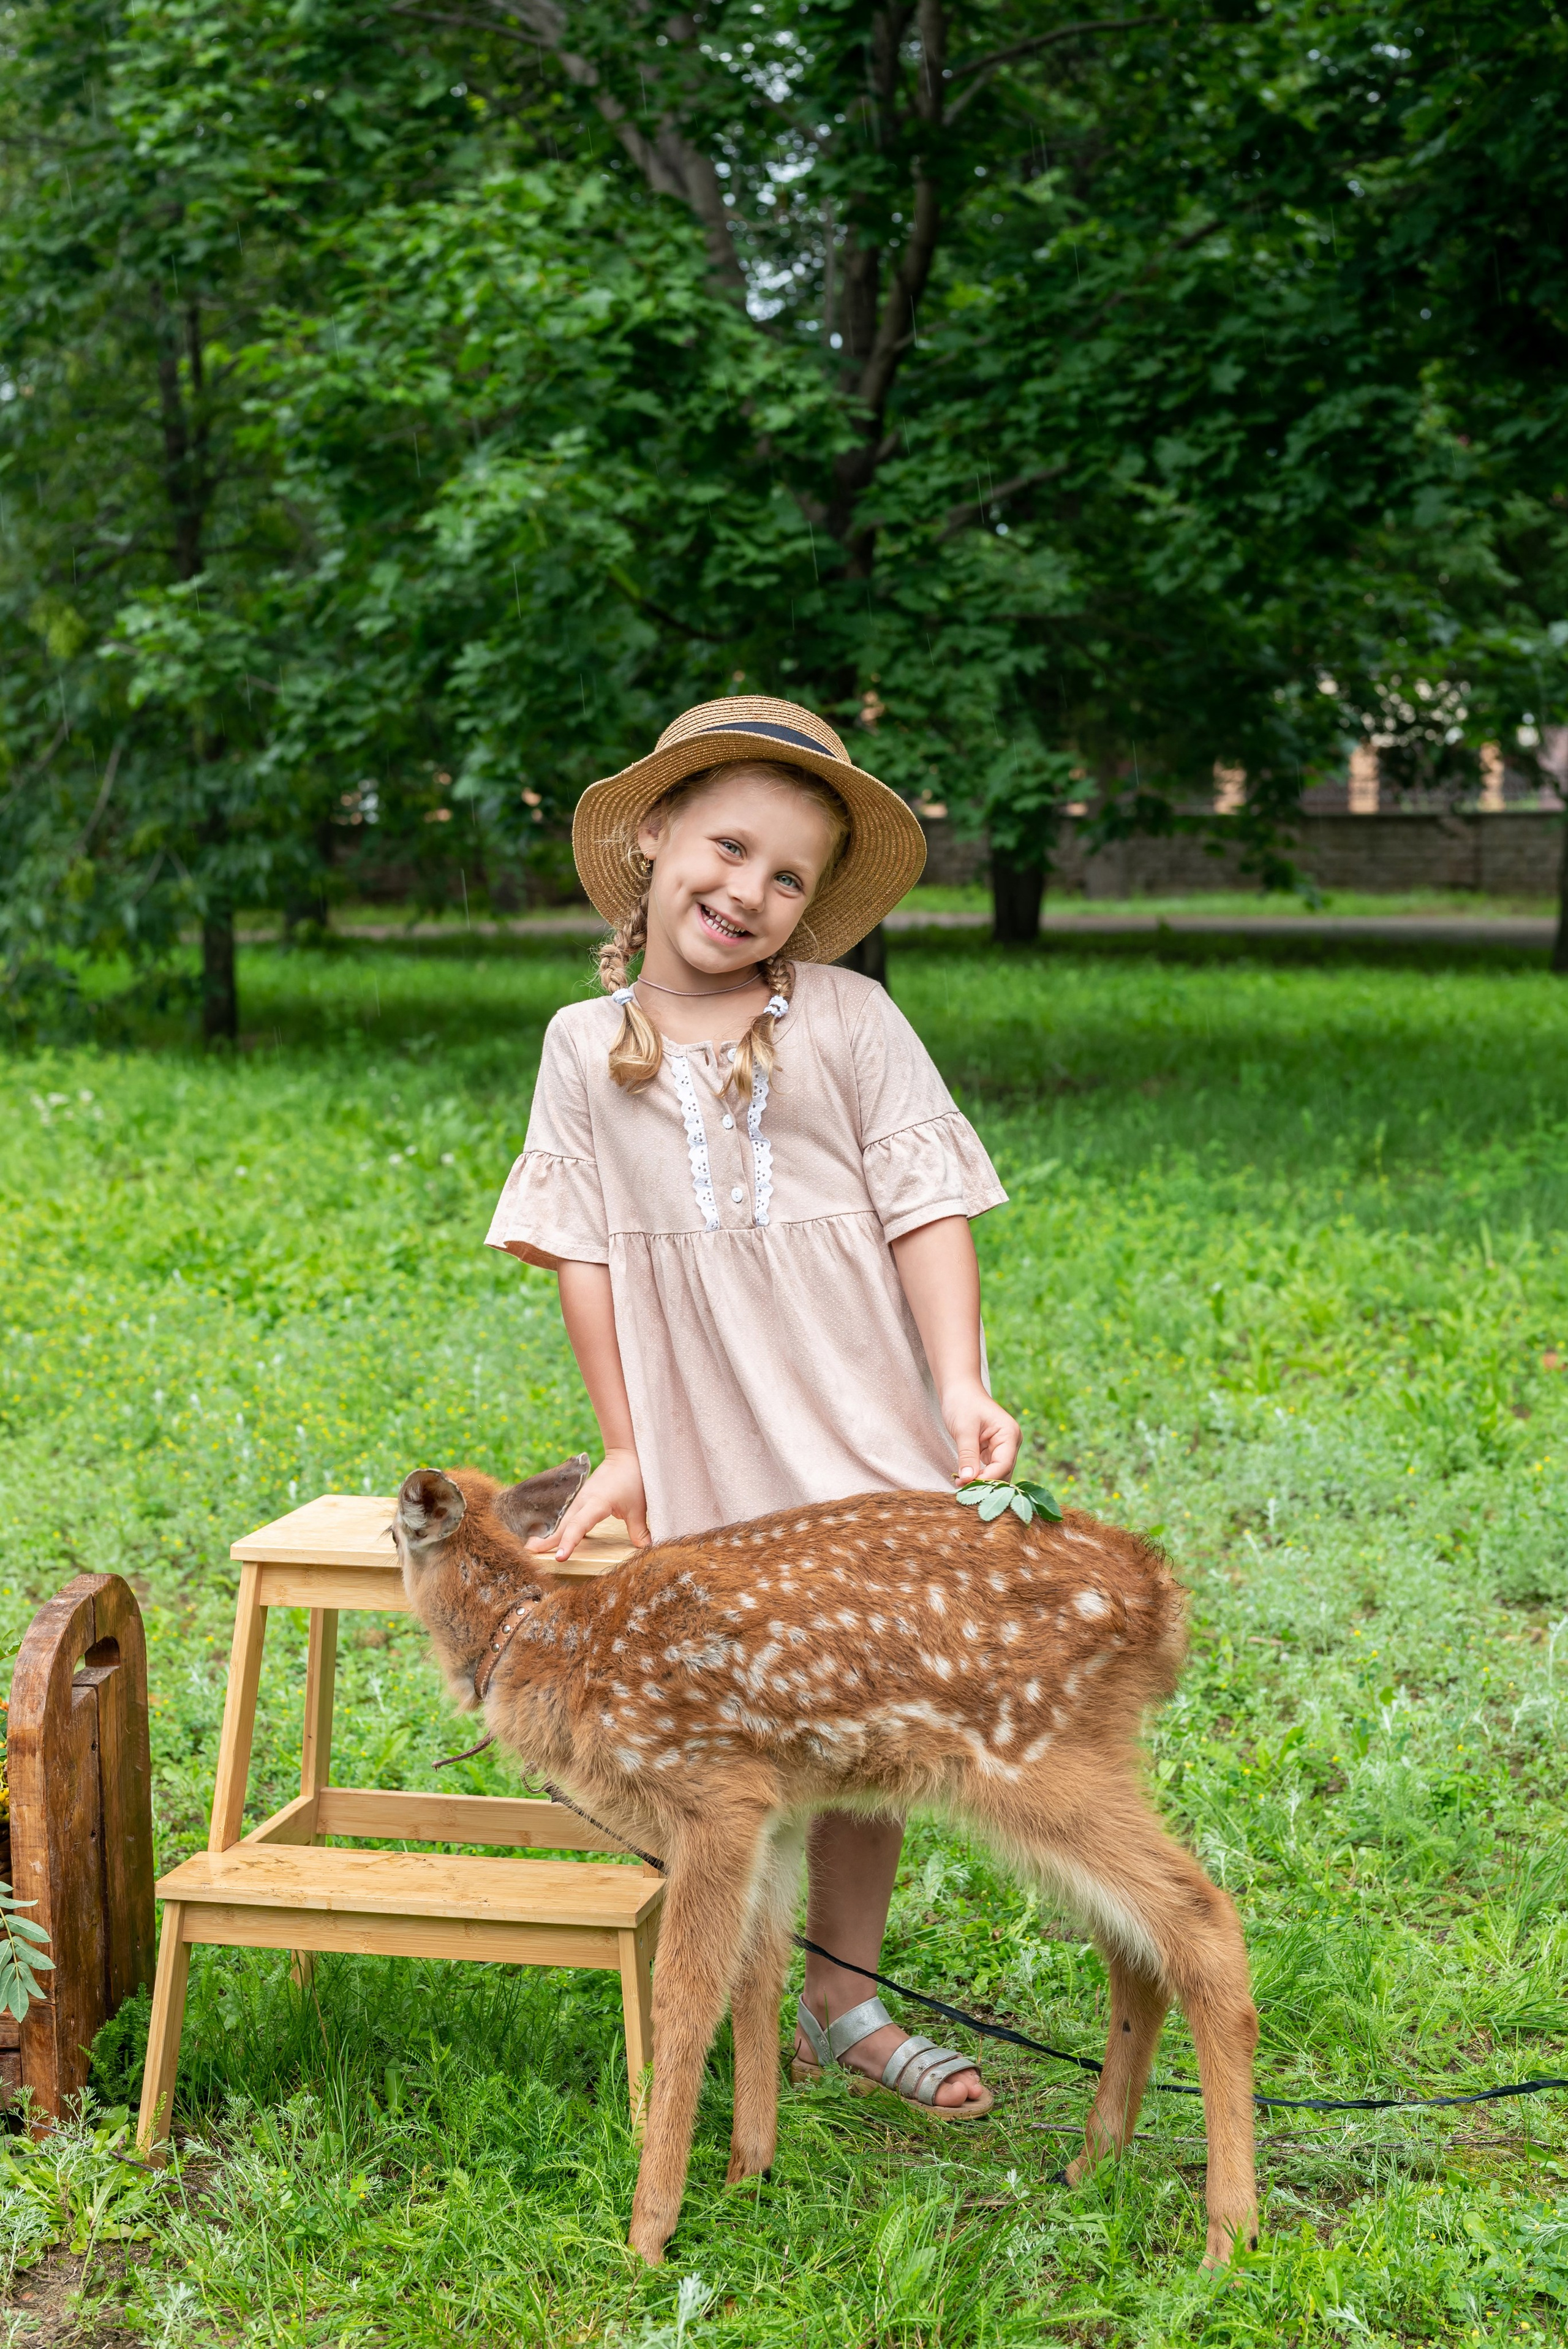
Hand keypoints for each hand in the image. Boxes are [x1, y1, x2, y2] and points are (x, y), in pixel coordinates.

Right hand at [527, 1446, 649, 1561]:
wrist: (625, 1457)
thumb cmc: (633, 1479)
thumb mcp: (639, 1506)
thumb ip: (639, 1529)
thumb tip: (644, 1549)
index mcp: (597, 1502)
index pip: (579, 1525)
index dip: (569, 1542)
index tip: (560, 1557)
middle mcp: (584, 1502)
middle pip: (564, 1525)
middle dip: (547, 1540)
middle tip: (529, 1553)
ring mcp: (581, 1501)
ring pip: (564, 1522)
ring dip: (550, 1536)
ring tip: (532, 1549)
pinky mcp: (582, 1502)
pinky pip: (569, 1519)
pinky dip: (560, 1530)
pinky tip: (549, 1541)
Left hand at [943, 1381, 1020, 1485]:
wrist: (959, 1389)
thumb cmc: (962, 1403)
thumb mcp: (963, 1429)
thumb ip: (967, 1455)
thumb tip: (968, 1479)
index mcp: (1009, 1434)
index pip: (1004, 1464)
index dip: (987, 1479)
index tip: (967, 1486)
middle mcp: (1011, 1442)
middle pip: (1003, 1472)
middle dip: (984, 1483)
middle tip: (961, 1489)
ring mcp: (1003, 1447)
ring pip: (996, 1473)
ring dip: (980, 1482)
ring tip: (960, 1486)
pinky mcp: (992, 1451)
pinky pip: (988, 1469)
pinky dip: (978, 1476)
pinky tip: (963, 1480)